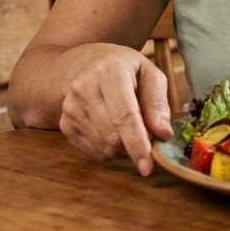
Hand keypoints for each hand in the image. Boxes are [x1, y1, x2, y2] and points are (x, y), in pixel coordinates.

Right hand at [58, 44, 173, 175]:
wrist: (84, 64)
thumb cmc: (123, 69)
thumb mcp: (149, 73)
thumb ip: (158, 103)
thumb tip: (163, 134)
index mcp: (110, 71)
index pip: (124, 115)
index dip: (137, 143)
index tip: (147, 166)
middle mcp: (85, 88)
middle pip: (113, 136)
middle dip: (135, 146)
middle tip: (148, 137)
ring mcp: (71, 107)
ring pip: (104, 147)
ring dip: (124, 148)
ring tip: (129, 127)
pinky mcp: (66, 123)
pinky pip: (94, 152)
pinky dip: (110, 150)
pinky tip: (113, 130)